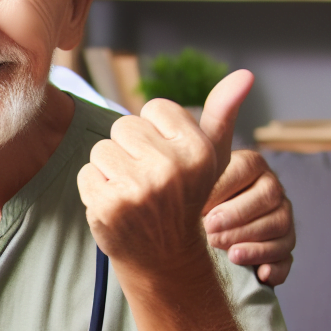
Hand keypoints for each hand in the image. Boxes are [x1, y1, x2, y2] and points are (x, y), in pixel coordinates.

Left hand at [78, 70, 252, 284]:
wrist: (165, 257)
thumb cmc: (185, 197)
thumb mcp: (210, 157)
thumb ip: (222, 114)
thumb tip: (244, 74)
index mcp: (197, 151)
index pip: (155, 107)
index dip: (157, 130)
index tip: (168, 157)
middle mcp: (169, 168)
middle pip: (125, 126)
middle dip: (131, 149)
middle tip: (147, 179)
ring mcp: (136, 188)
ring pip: (102, 148)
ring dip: (110, 169)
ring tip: (132, 192)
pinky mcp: (106, 204)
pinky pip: (86, 172)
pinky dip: (95, 188)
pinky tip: (116, 206)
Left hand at [201, 150, 294, 284]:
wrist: (195, 230)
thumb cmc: (190, 199)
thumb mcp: (190, 187)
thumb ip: (194, 184)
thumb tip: (184, 191)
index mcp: (250, 166)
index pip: (246, 168)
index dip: (224, 189)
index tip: (201, 208)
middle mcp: (271, 189)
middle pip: (268, 198)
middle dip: (238, 218)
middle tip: (210, 232)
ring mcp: (281, 218)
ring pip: (280, 227)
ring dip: (255, 244)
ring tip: (231, 255)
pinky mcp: (282, 248)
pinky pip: (286, 257)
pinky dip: (275, 267)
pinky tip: (261, 274)